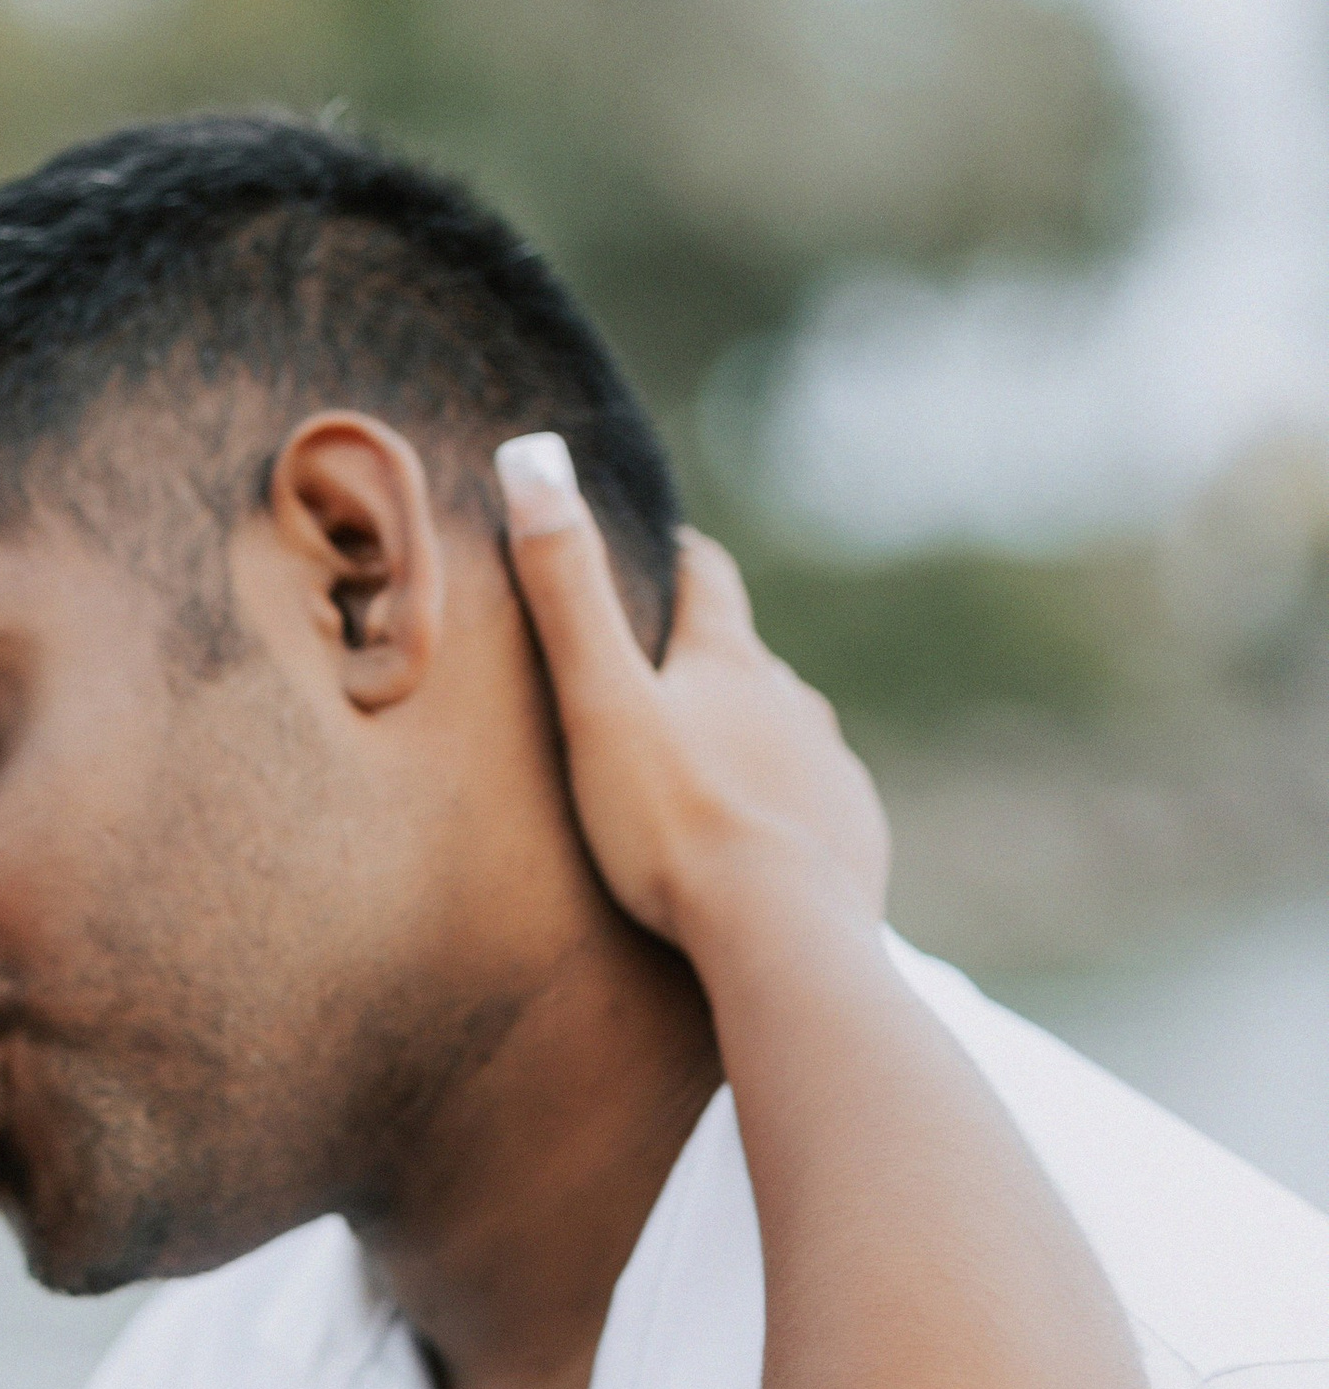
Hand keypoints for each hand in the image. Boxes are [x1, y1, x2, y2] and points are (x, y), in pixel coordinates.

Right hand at [495, 433, 888, 955]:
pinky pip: (815, 803)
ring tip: (703, 770)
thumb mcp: (597, 700)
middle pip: (748, 660)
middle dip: (709, 661)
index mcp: (729, 660)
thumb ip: (565, 588)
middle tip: (658, 680)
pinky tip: (759, 842)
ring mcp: (830, 767)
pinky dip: (783, 806)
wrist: (781, 935)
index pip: (708, 577)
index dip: (678, 558)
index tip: (657, 551)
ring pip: (786, 731)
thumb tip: (532, 453)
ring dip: (749, 737)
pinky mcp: (855, 833)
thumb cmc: (672, 822)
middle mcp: (792, 699)